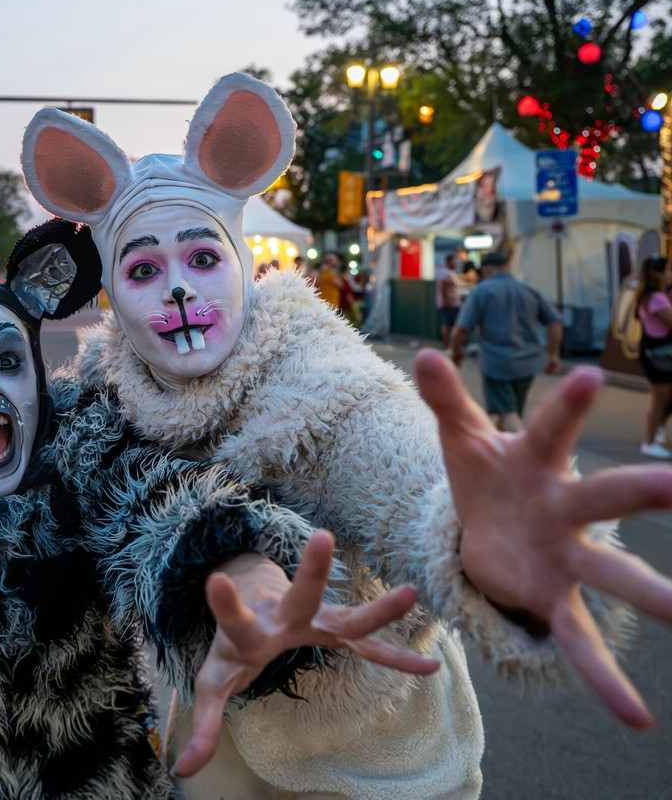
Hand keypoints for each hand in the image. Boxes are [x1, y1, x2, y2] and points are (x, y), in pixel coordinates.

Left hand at [172, 530, 439, 777]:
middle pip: (299, 596)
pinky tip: (430, 666)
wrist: (253, 599)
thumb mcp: (211, 685)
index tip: (215, 579)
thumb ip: (203, 725)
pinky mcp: (335, 629)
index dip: (224, 604)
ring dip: (375, 608)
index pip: (234, 620)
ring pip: (345, 614)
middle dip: (311, 571)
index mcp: (249, 629)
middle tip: (322, 536)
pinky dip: (396, 657)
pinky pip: (370, 647)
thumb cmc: (231, 647)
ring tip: (409, 592)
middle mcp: (283, 616)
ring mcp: (314, 619)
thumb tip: (183, 770)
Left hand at [414, 348, 671, 727]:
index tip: (590, 376)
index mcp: (535, 462)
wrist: (488, 522)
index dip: (567, 405)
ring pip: (610, 577)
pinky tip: (635, 718)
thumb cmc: (484, 474)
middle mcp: (565, 509)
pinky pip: (578, 641)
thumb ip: (446, 399)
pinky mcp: (552, 597)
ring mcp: (567, 557)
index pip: (550, 429)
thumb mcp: (459, 439)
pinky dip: (601, 678)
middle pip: (604, 499)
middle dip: (639, 494)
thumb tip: (422, 353)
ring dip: (649, 595)